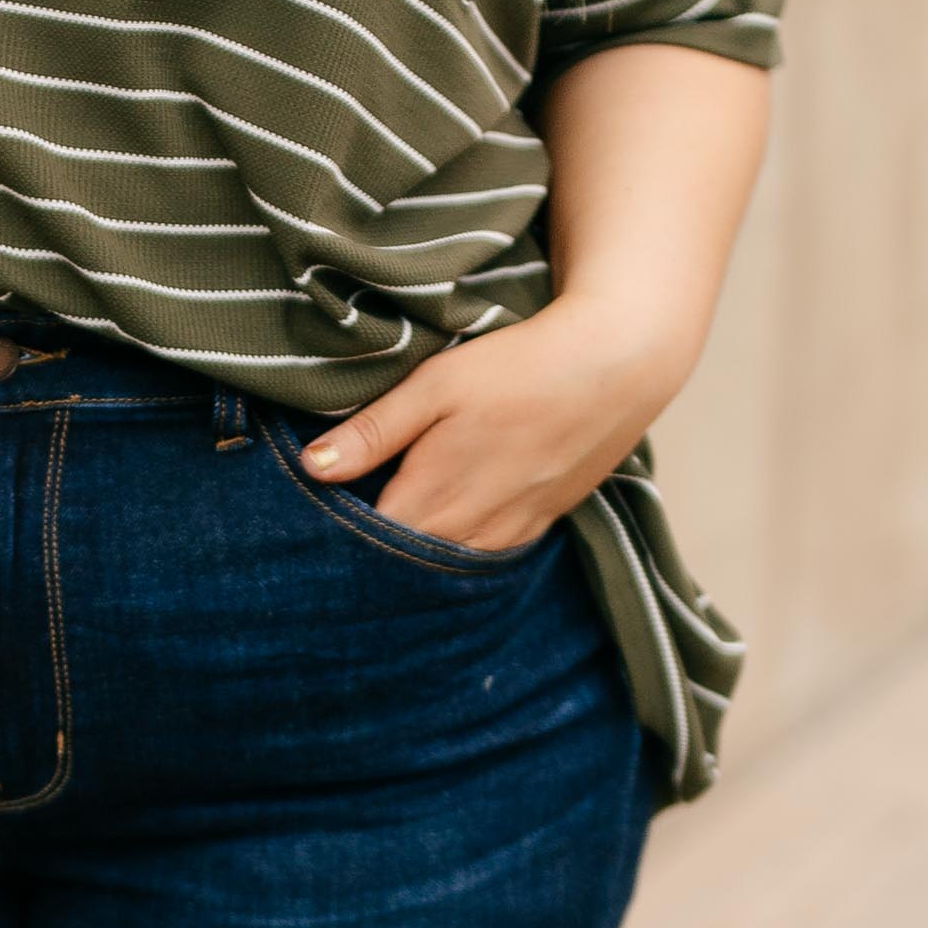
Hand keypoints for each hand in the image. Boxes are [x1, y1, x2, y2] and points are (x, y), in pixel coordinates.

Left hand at [300, 292, 711, 550]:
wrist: (616, 366)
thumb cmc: (521, 367)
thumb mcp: (436, 385)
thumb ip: (374, 430)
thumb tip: (313, 467)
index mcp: (434, 496)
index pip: (365, 543)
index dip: (334, 533)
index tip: (311, 515)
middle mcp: (471, 529)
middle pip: (402, 562)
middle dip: (370, 548)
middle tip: (339, 524)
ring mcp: (509, 531)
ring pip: (444, 562)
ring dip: (416, 551)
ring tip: (392, 519)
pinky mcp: (539, 524)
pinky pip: (484, 553)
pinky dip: (457, 546)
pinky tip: (446, 520)